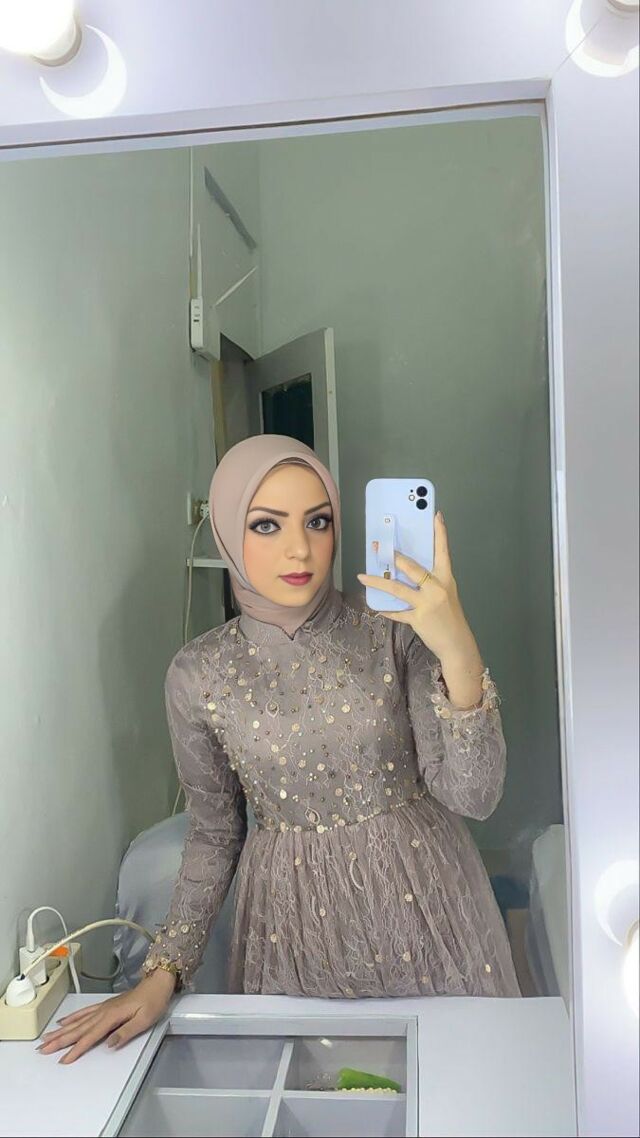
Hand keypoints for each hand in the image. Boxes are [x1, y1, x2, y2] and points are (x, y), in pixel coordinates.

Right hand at [36, 968, 175, 1063]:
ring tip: (46, 1038)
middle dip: (60, 1040)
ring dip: (61, 1030)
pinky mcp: (105, 1005)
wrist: (157, 983)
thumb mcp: (144, 1020)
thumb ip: (125, 1033)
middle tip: (43, 1049)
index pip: (90, 1037)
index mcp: (112, 1017)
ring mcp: (103, 1007)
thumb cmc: (153, 1002)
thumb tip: (109, 1044)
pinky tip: (63, 1021)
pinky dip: (72, 1017)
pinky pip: (84, 1012)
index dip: (76, 1049)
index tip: (63, 1059)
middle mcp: (104, 1011)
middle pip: (78, 1029)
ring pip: (78, 1021)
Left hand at [357, 510, 476, 661]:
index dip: (440, 534)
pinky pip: (397, 612)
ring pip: (397, 589)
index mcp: (445, 579)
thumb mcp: (445, 595)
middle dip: (395, 557)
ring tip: (363, 576)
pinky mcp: (418, 619)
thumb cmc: (451, 617)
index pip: (443, 552)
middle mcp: (437, 588)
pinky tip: (377, 608)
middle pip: (413, 568)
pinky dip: (386, 610)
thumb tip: (406, 572)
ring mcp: (427, 603)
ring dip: (378, 582)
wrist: (458, 644)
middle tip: (379, 548)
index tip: (436, 516)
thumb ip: (430, 583)